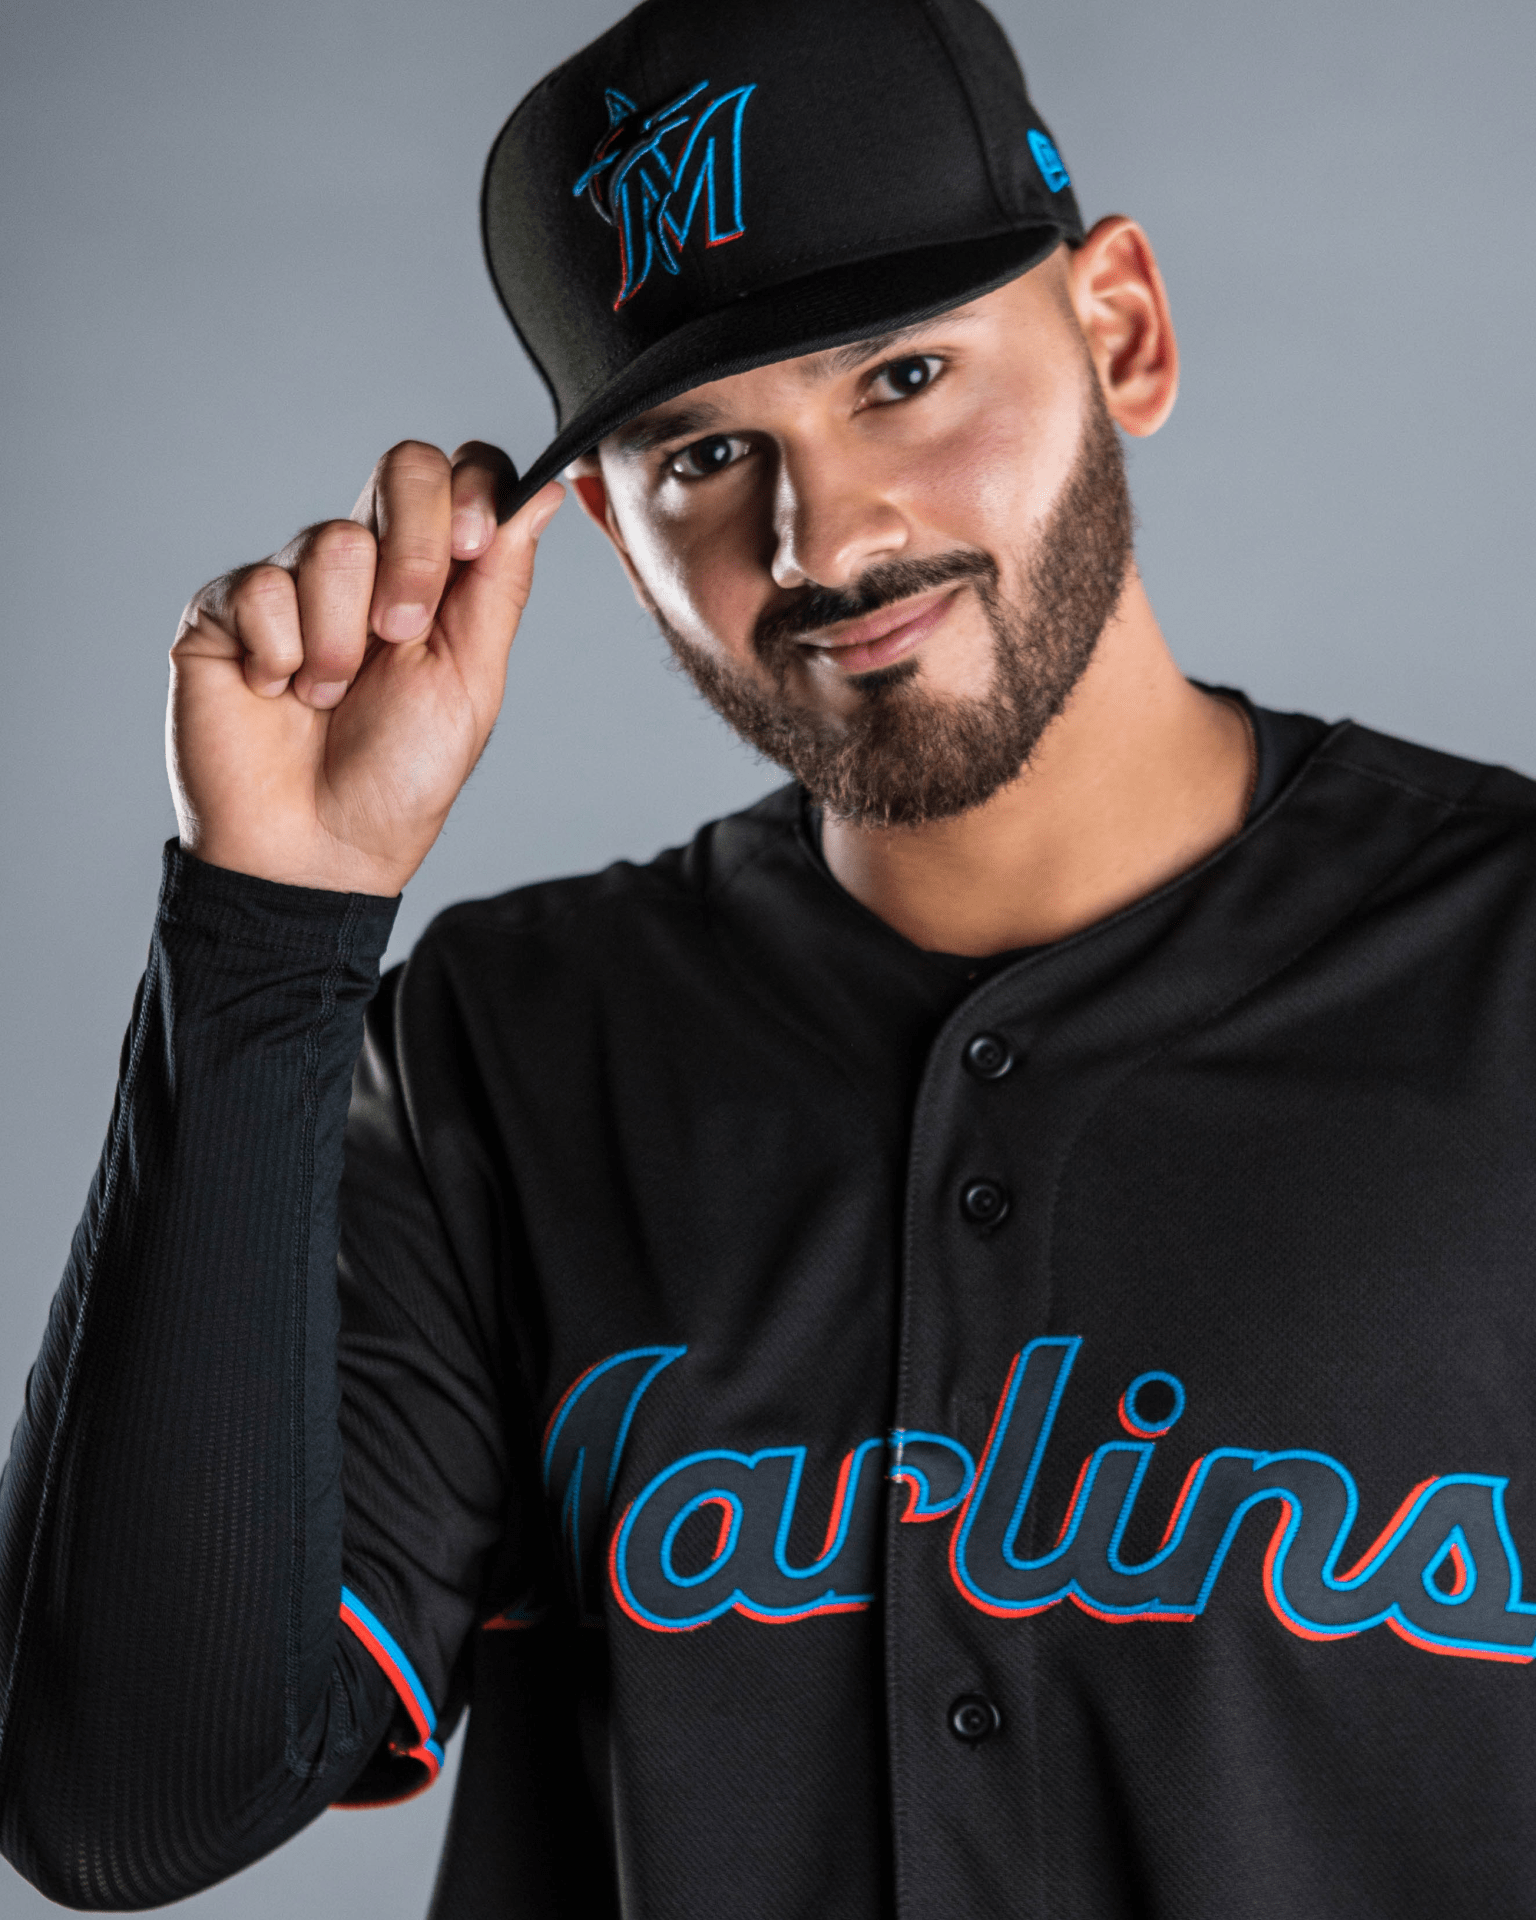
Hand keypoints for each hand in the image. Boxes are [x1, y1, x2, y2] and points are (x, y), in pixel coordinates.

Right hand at [168, 441, 563, 895]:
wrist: (317, 850)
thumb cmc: (398, 779)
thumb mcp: (472, 680)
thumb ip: (500, 582)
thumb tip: (542, 491)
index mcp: (434, 577)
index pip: (459, 475)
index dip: (470, 490)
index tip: (473, 543)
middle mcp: (365, 565)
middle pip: (404, 468)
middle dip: (416, 551)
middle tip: (400, 637)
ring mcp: (292, 581)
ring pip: (332, 541)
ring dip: (343, 639)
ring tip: (328, 697)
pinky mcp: (225, 608)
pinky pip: (261, 588)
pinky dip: (281, 654)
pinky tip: (277, 694)